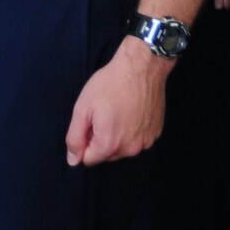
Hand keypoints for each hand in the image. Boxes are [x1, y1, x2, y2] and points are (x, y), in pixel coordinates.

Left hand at [65, 37, 169, 165]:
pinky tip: (130, 112)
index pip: (89, 159)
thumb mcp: (82, 108)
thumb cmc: (109, 85)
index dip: (84, 141)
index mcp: (109, 144)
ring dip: (117, 136)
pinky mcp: (156, 133)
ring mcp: (146, 142)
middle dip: (100, 139)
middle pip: (107, 155)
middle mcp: (130, 149)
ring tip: (116, 112)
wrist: (141, 68)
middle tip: (102, 114)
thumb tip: (73, 160)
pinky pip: (137, 140)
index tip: (89, 122)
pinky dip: (132, 131)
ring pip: (123, 148)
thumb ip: (75, 137)